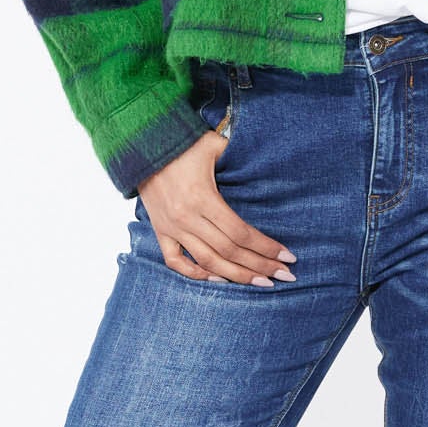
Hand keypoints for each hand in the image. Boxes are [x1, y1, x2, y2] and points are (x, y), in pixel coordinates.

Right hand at [139, 131, 297, 285]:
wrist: (140, 146)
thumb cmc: (182, 144)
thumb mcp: (212, 144)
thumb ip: (239, 155)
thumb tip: (265, 159)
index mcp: (202, 198)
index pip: (240, 233)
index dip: (266, 247)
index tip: (287, 256)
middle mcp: (186, 218)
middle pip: (229, 252)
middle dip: (260, 265)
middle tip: (284, 276)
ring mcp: (171, 228)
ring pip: (207, 263)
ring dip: (236, 276)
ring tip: (261, 283)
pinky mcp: (160, 231)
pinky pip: (176, 262)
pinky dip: (196, 274)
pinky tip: (219, 278)